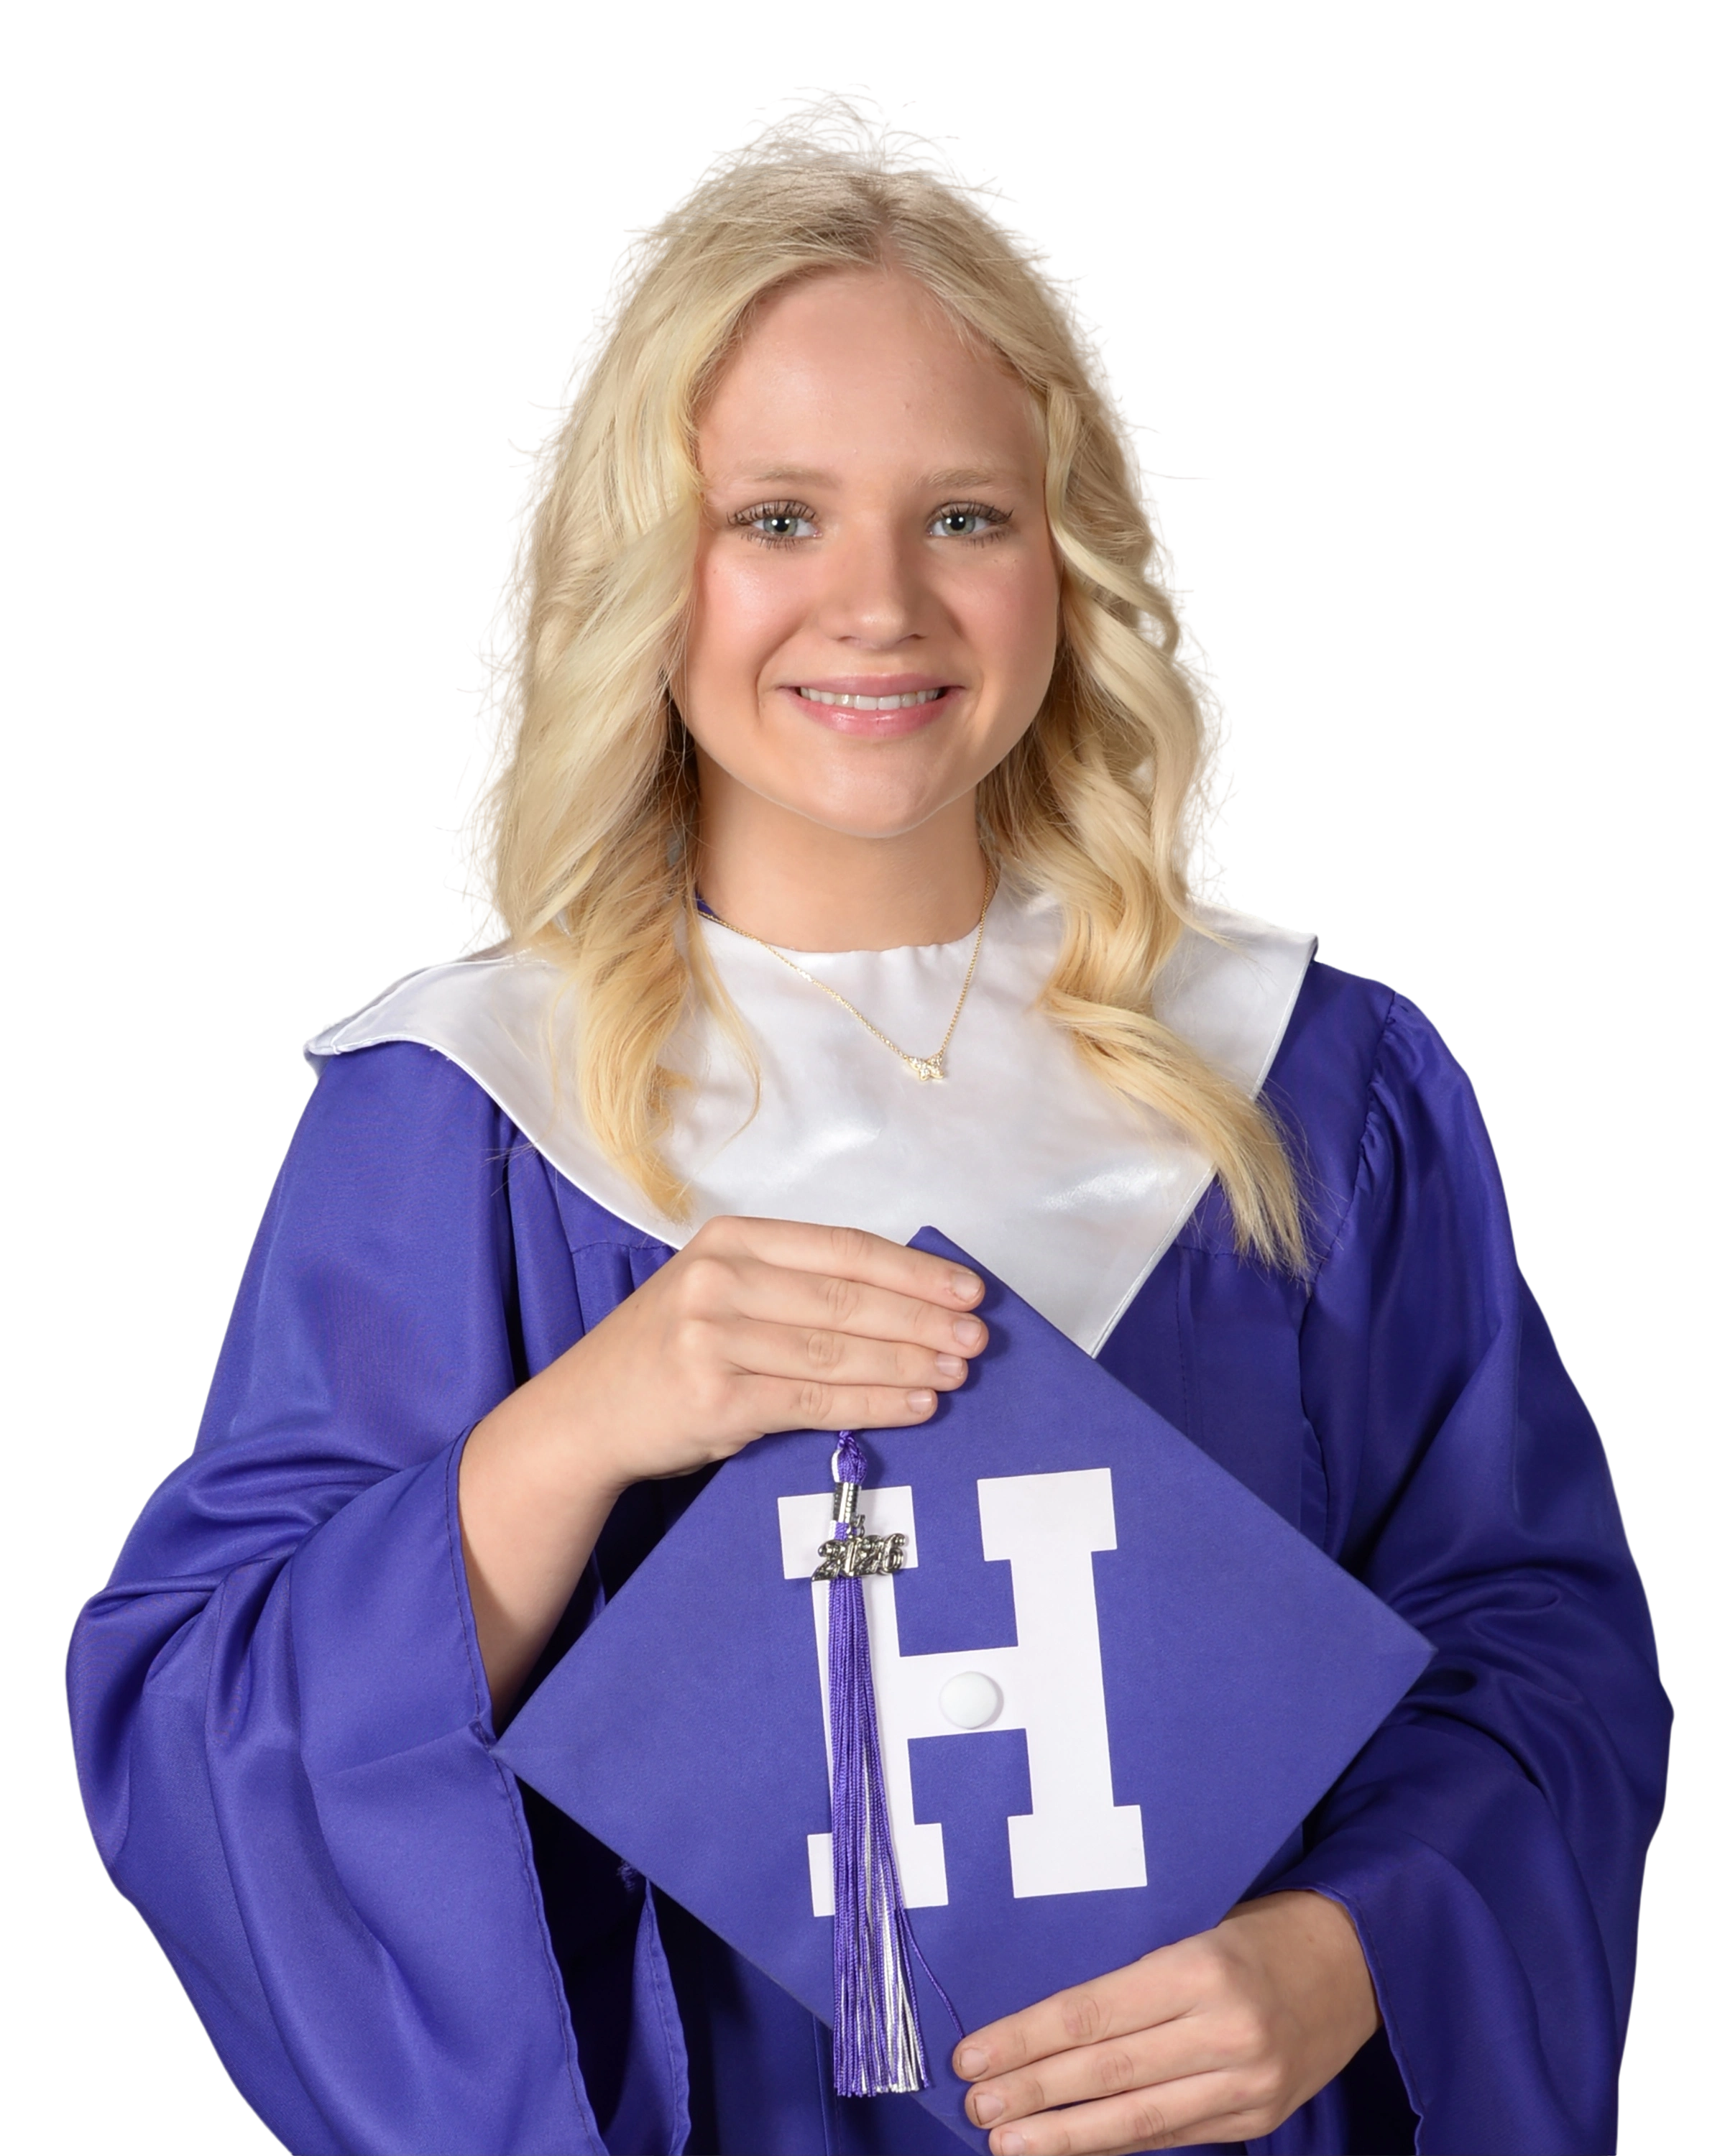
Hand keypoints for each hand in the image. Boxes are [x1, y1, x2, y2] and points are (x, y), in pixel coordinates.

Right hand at [459, 1217, 985, 1712]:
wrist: (582, 1416)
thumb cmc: (663, 1354)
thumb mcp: (718, 1294)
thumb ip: (791, 1288)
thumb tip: (901, 1301)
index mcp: (729, 1240)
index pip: (843, 1248)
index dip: (912, 1269)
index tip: (966, 1287)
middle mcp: (720, 1280)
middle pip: (848, 1297)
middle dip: (924, 1318)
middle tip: (977, 1336)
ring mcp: (714, 1338)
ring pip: (838, 1349)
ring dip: (910, 1361)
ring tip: (957, 1371)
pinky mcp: (717, 1399)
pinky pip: (815, 1400)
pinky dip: (875, 1401)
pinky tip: (916, 1403)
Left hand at [953, 1891, 1381, 2154]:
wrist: (1358, 1961)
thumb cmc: (1259, 1932)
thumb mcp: (1196, 1928)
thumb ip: (1134, 1980)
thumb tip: (1046, 2024)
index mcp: (1200, 1968)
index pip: (1092, 2012)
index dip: (1026, 2039)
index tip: (973, 2054)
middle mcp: (1224, 2030)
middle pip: (1106, 2070)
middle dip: (1033, 2093)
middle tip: (976, 2106)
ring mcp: (1246, 2083)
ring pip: (1137, 2120)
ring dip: (1065, 2136)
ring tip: (1007, 2144)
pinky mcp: (1258, 2117)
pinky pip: (1173, 2137)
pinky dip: (1116, 2146)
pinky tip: (1072, 2148)